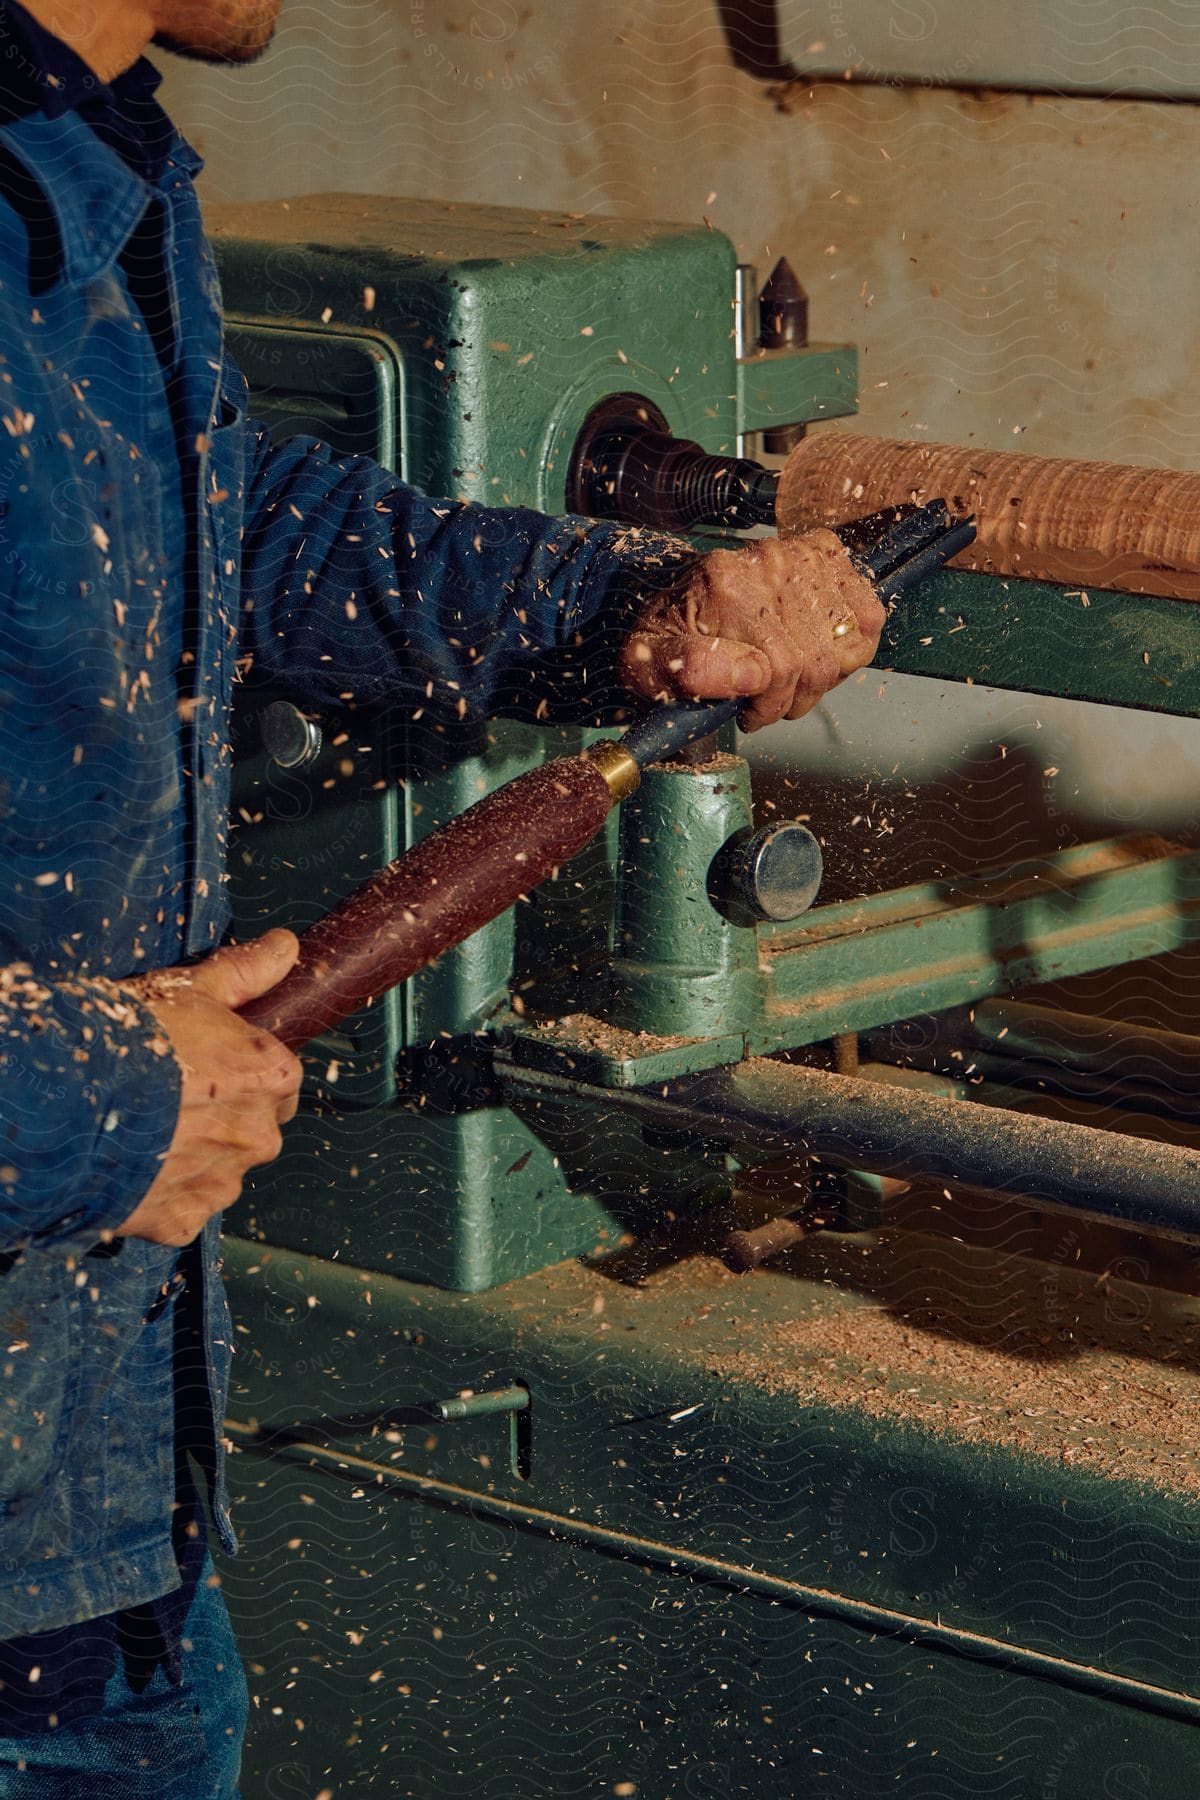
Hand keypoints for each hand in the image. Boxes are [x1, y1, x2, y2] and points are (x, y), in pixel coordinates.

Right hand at [116, 931, 302, 1246]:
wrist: (67, 1097)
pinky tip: (131, 1168)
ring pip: (220, 1172)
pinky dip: (162, 1195)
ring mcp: (221, 1182)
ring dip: (193, 1159)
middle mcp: (260, 1134)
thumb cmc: (130, 1037)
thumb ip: (244, 973)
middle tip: (172, 1101)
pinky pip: (182, 1209)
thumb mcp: (189, 990)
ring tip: (144, 1134)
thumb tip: (285, 946)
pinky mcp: (182, 1219)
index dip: (244, 1073)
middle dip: (224, 1119)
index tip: (210, 1069)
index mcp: (272, 1076)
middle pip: (255, 1129)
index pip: (280, 1079)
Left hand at [619, 529, 885, 731]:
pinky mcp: (825, 555)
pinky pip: (868, 614)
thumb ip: (692, 669)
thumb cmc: (665, 643)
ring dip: (824, 676)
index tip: (749, 713)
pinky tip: (815, 650)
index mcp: (725, 585)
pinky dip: (851, 645)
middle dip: (794, 696)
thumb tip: (751, 675)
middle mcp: (769, 562)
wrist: (673, 608)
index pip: (781, 669)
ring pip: (849, 644)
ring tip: (788, 678)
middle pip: (818, 662)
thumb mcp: (652, 665)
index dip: (769, 705)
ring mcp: (801, 556)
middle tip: (766, 700)